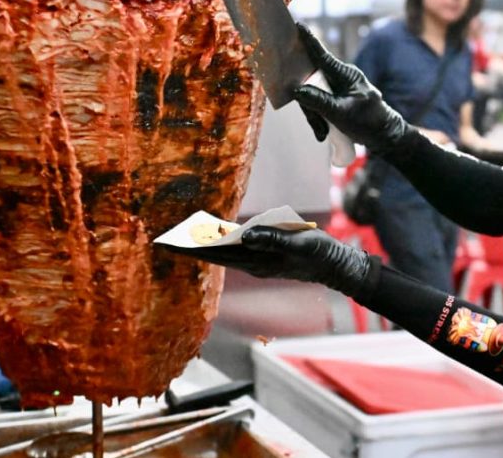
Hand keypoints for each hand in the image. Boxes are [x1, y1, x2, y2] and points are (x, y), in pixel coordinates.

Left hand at [159, 227, 372, 296]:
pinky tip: (215, 237)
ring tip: (184, 237)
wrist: (335, 266)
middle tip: (167, 240)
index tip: (172, 244)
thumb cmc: (319, 252)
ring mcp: (259, 262)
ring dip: (206, 246)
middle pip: (216, 256)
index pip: (218, 254)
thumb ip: (272, 239)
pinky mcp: (266, 258)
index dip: (194, 249)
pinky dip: (222, 244)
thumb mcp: (298, 242)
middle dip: (192, 248)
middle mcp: (254, 264)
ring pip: (225, 254)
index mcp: (259, 261)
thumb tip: (245, 236)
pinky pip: (237, 252)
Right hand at [293, 23, 410, 154]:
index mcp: (347, 75)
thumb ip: (318, 101)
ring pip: (313, 95)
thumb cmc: (369, 123)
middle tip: (318, 126)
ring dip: (315, 116)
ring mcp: (338, 88)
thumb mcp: (341, 113)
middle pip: (312, 82)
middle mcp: (341, 77)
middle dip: (310, 106)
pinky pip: (318, 103)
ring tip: (323, 132)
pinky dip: (319, 118)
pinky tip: (324, 132)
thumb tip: (297, 91)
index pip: (323, 56)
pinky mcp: (336, 97)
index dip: (309, 41)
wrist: (384, 136)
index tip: (298, 25)